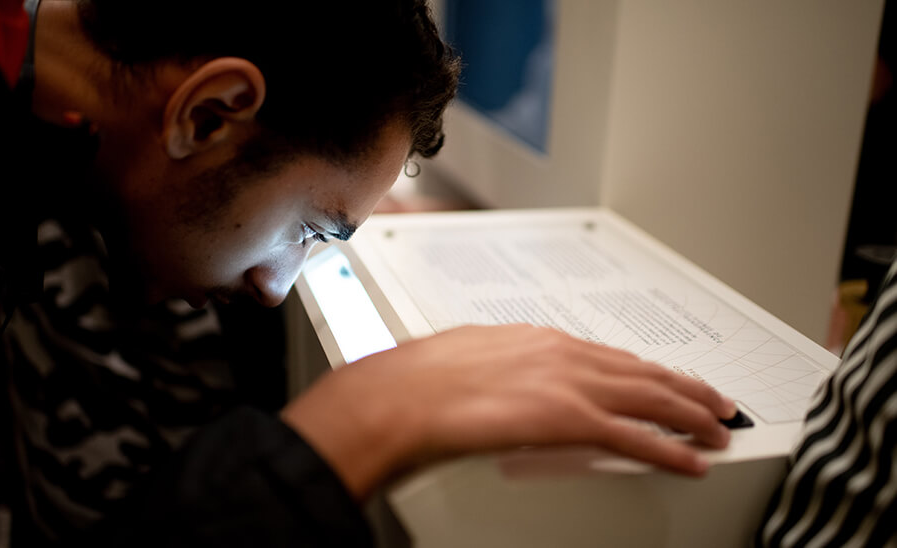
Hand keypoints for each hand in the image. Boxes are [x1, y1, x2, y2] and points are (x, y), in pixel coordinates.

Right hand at [281, 324, 736, 500]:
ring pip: (651, 397)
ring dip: (690, 416)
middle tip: (715, 403)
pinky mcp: (571, 419)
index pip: (609, 355)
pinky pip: (637, 437)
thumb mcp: (470, 361)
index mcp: (538, 340)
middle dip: (684, 388)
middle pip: (642, 371)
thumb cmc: (421, 381)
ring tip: (717, 430)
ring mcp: (570, 385)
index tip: (665, 379)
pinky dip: (671, 449)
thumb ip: (502, 372)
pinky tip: (693, 461)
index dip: (645, 370)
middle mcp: (563, 355)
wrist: (404, 396)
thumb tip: (508, 386)